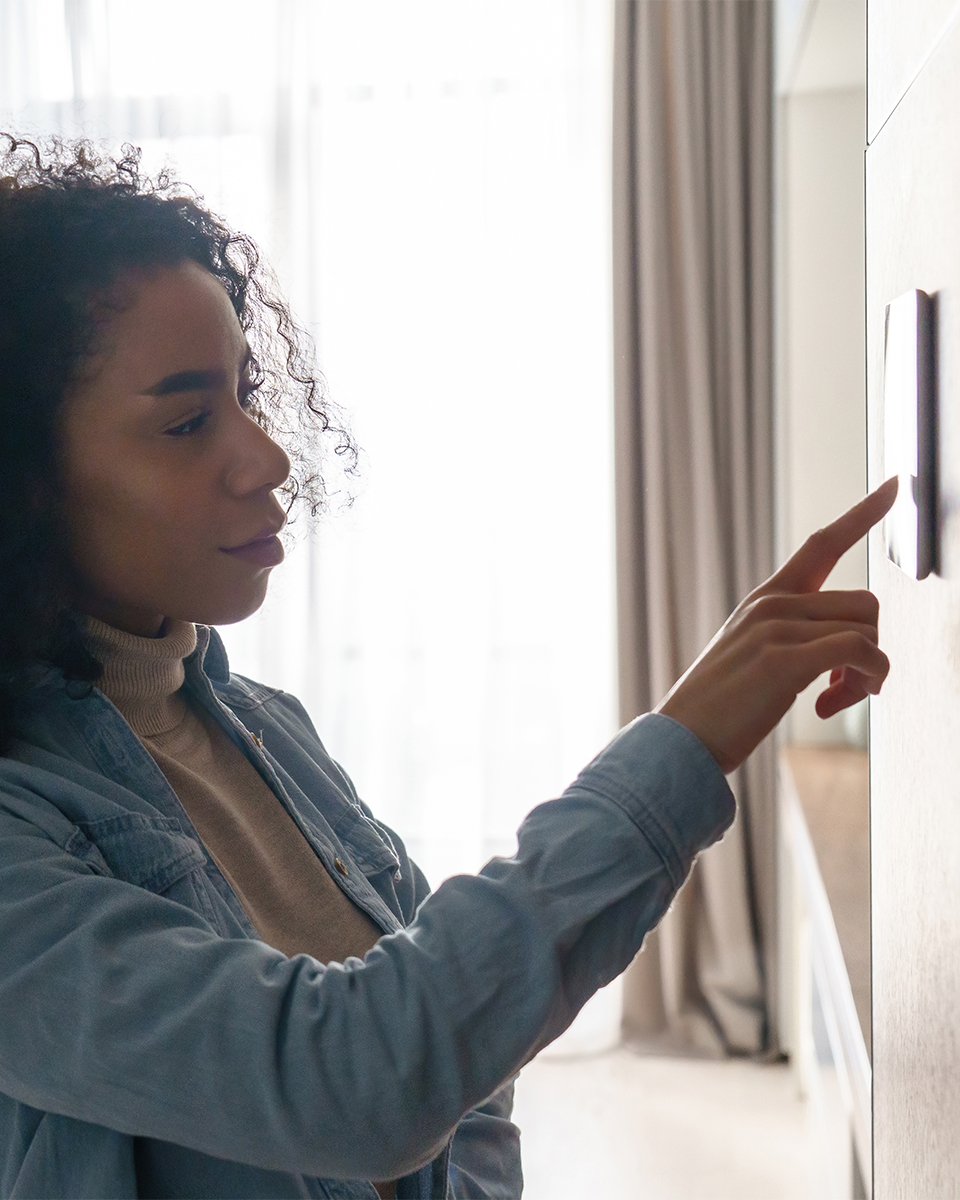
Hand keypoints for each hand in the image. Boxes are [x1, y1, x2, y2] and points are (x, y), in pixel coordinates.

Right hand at [656, 477, 897, 773]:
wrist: (680, 740)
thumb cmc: (719, 710)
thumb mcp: (754, 659)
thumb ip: (794, 641)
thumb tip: (851, 654)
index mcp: (765, 599)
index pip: (823, 544)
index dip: (863, 513)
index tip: (897, 484)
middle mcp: (772, 603)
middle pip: (865, 604)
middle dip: (873, 652)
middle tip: (850, 691)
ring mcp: (776, 627)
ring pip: (867, 630)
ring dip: (870, 675)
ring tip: (835, 702)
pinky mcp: (783, 659)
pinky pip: (859, 652)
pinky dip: (866, 681)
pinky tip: (829, 706)